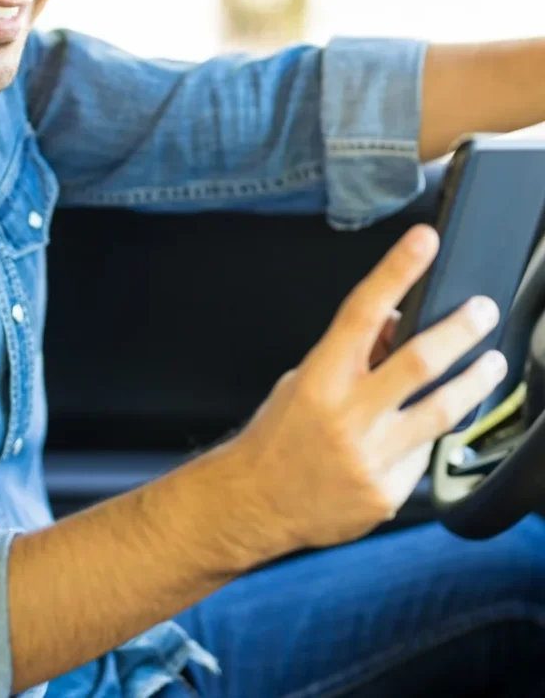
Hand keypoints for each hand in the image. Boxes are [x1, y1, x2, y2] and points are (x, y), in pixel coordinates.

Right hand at [231, 226, 505, 556]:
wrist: (254, 503)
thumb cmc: (277, 436)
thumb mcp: (304, 380)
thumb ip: (352, 355)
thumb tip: (396, 324)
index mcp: (321, 378)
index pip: (362, 311)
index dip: (396, 271)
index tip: (423, 242)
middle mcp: (347, 414)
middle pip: (419, 362)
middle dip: (461, 331)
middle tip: (483, 311)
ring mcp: (370, 456)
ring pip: (441, 411)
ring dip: (474, 382)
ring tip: (491, 365)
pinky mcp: (387, 492)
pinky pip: (423, 456)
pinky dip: (428, 438)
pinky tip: (425, 432)